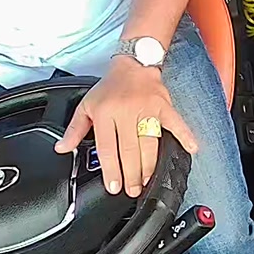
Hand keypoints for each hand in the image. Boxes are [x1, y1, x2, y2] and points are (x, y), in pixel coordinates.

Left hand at [55, 58, 197, 196]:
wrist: (132, 63)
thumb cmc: (109, 88)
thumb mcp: (86, 106)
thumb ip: (74, 129)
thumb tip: (62, 148)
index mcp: (105, 113)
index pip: (108, 147)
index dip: (111, 170)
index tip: (114, 186)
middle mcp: (125, 111)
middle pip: (130, 149)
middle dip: (131, 174)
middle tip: (133, 190)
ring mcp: (146, 108)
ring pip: (149, 142)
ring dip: (150, 165)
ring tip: (147, 181)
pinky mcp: (163, 105)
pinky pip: (175, 122)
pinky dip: (184, 135)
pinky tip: (191, 148)